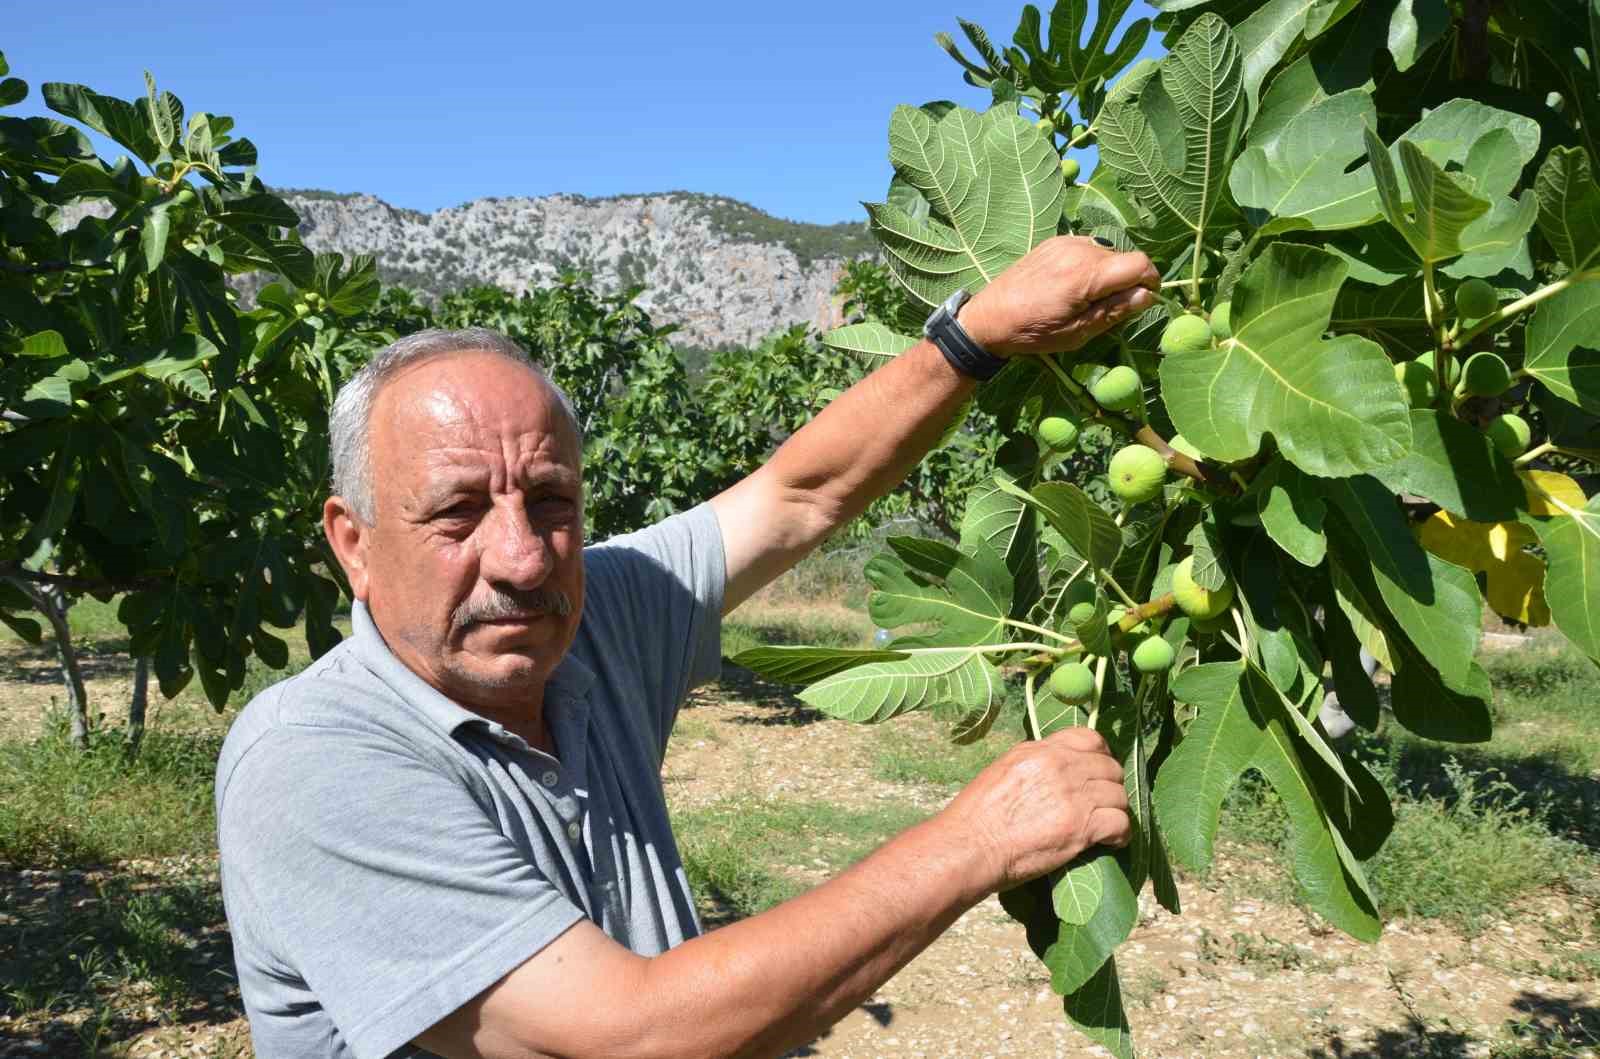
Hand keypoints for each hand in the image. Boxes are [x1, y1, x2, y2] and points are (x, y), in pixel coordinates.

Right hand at [940, 727, 1131, 893]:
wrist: (971, 846)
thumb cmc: (977, 815)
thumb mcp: (1003, 771)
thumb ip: (1034, 764)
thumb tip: (1057, 767)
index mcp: (1040, 750)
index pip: (1090, 738)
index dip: (1101, 755)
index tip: (1098, 771)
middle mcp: (1061, 766)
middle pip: (1110, 767)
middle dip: (1111, 785)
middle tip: (1103, 804)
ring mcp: (1073, 795)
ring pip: (1119, 795)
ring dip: (1116, 811)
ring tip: (1107, 826)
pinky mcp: (1081, 826)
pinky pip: (1121, 823)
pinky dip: (1121, 835)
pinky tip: (1111, 842)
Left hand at [957, 236, 1159, 357]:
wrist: (989, 317)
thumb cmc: (1033, 331)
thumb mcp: (1078, 332)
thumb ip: (1115, 311)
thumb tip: (1147, 296)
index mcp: (1087, 274)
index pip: (1140, 263)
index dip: (1150, 280)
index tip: (1144, 298)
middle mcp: (1078, 250)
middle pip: (1124, 257)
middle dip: (1126, 280)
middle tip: (1108, 306)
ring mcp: (1064, 242)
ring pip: (1105, 252)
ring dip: (1107, 272)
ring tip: (1085, 297)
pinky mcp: (1053, 242)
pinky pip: (1086, 248)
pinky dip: (1089, 264)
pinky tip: (1070, 284)